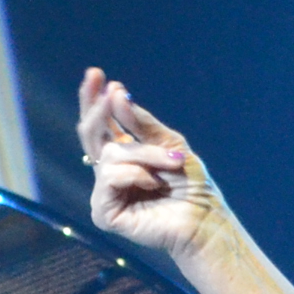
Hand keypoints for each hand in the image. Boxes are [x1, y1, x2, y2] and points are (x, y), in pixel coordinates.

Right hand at [76, 67, 227, 264]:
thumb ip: (141, 123)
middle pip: (91, 133)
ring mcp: (105, 192)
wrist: (203, 218)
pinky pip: (109, 177)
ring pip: (111, 153)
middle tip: (111, 90)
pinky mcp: (104, 212)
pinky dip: (136, 175)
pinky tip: (153, 185)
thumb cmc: (191, 185)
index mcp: (124, 155)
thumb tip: (117, 93)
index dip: (95, 100)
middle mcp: (110, 172)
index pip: (101, 124)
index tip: (95, 74)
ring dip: (146, 154)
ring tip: (171, 165)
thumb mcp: (171, 143)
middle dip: (99, 109)